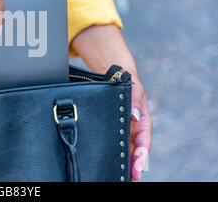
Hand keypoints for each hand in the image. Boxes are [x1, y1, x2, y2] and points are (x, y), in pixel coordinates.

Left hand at [71, 24, 152, 180]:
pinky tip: (109, 164)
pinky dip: (115, 154)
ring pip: (126, 150)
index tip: (138, 165)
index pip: (144, 141)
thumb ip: (134, 101)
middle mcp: (135, 128)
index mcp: (143, 121)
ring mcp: (124, 130)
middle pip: (136, 150)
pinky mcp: (114, 129)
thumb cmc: (127, 82)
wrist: (115, 76)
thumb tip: (134, 116)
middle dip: (135, 164)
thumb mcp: (132, 88)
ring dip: (125, 163)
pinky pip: (115, 144)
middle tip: (132, 177)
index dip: (142, 154)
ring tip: (121, 176)